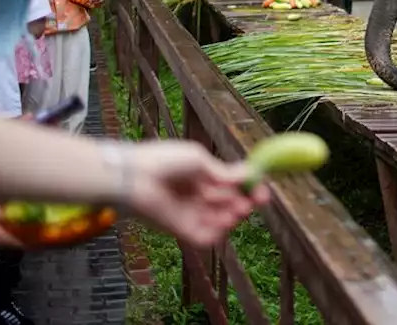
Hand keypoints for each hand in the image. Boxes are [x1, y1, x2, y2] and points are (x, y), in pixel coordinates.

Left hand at [121, 142, 269, 247]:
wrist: (134, 177)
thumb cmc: (164, 160)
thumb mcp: (199, 160)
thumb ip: (223, 172)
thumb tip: (249, 174)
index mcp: (199, 176)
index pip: (228, 184)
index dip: (246, 187)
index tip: (262, 188)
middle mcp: (196, 196)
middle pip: (227, 204)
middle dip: (244, 202)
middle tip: (255, 200)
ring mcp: (189, 214)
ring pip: (219, 221)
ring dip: (233, 217)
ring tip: (239, 209)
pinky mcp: (181, 230)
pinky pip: (205, 237)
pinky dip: (218, 233)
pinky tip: (225, 223)